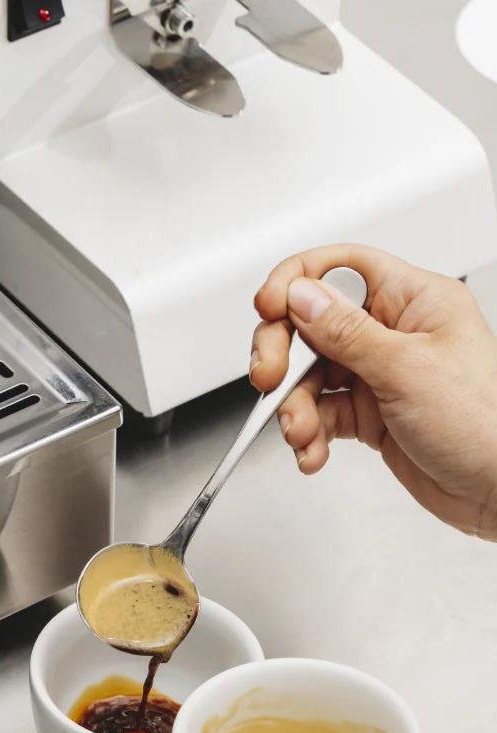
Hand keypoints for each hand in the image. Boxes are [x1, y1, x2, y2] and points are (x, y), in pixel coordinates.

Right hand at [251, 244, 496, 538]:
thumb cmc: (485, 424)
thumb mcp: (407, 370)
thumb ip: (346, 333)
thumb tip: (301, 296)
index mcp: (413, 300)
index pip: (341, 268)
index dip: (297, 282)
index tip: (269, 308)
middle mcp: (393, 332)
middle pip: (313, 323)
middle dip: (283, 352)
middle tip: (269, 378)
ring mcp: (380, 374)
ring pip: (311, 375)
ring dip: (295, 406)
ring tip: (301, 433)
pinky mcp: (371, 415)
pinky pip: (323, 414)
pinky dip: (311, 434)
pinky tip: (313, 451)